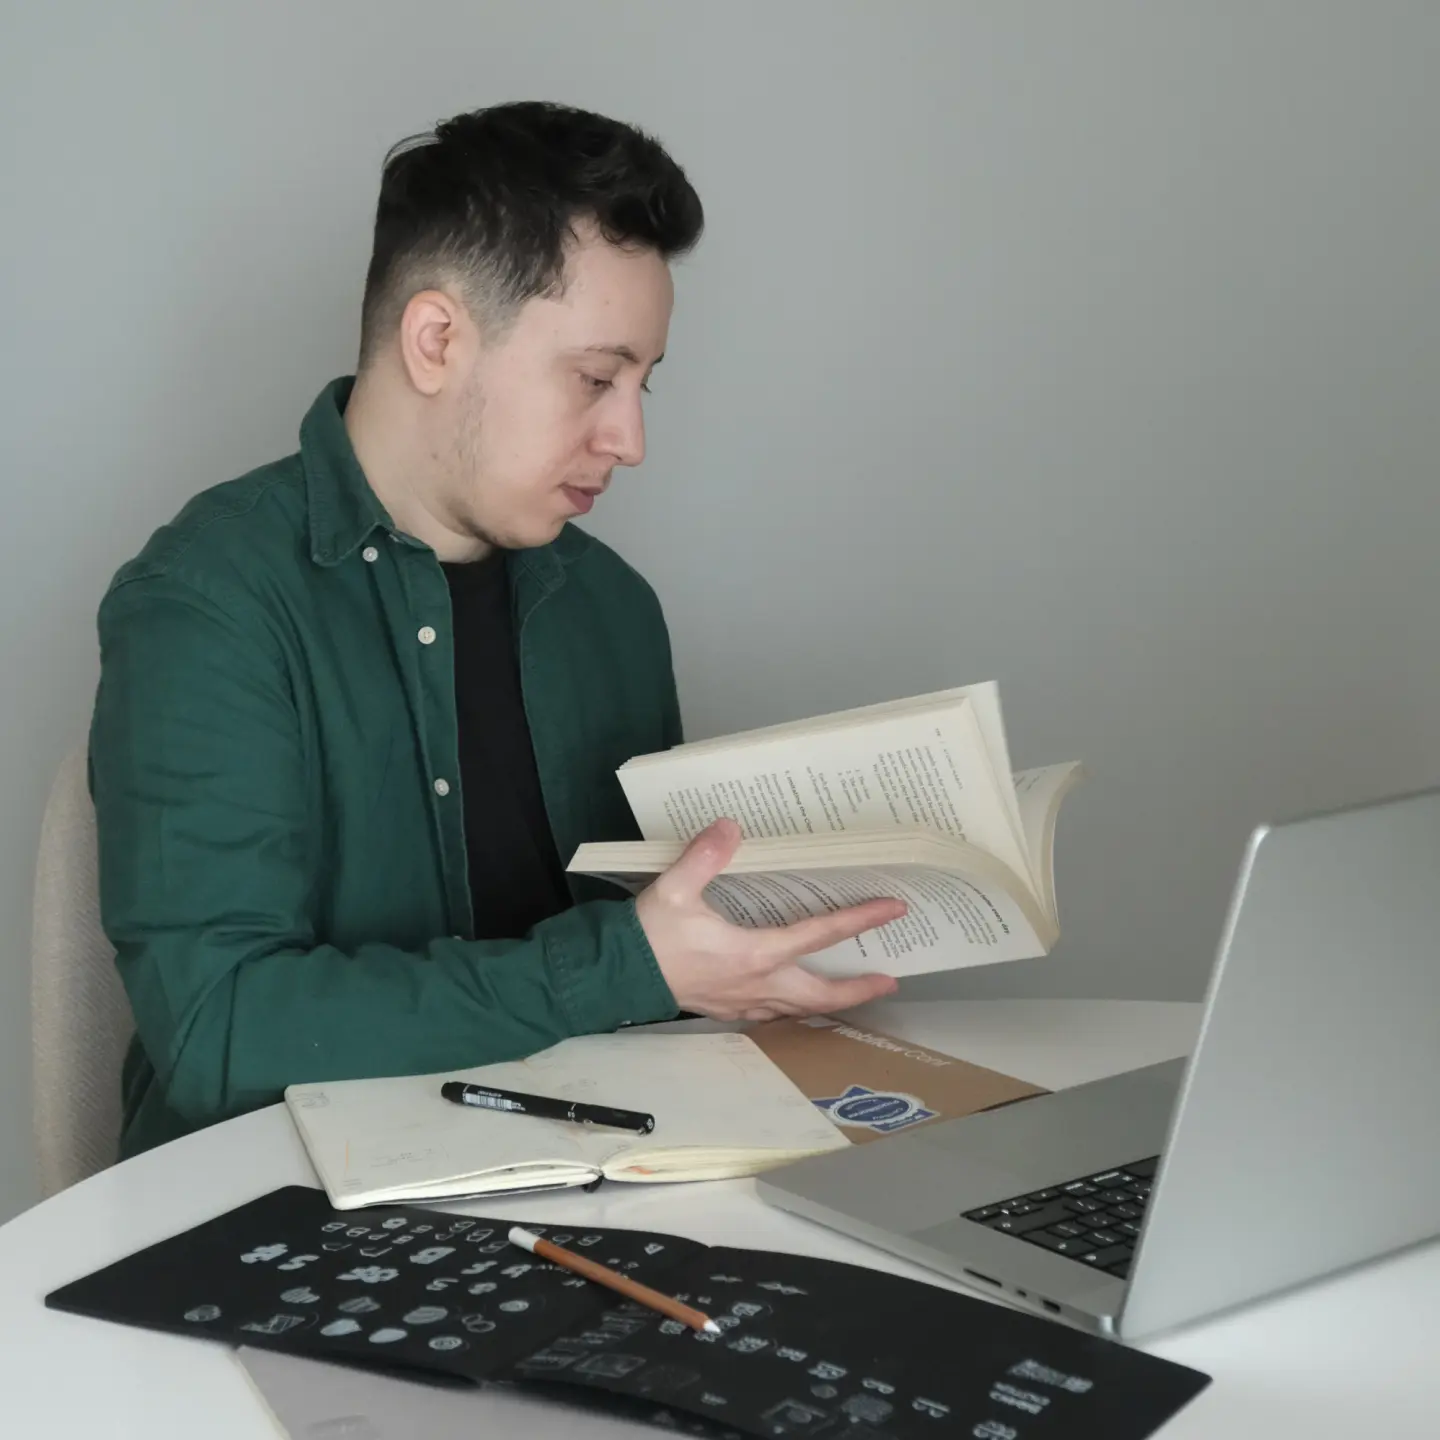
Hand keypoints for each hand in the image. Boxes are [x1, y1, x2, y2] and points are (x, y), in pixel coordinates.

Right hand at [635, 818, 907, 1021]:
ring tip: (851, 993)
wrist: (612, 976)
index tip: (893, 910)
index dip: (859, 921)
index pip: (819, 935)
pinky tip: (793, 1000)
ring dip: (829, 1002)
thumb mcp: (674, 890)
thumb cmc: (647, 935)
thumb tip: (730, 827)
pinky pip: (772, 1014)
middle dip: (857, 989)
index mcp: (754, 953)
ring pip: (798, 1009)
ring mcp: (741, 1001)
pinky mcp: (724, 1007)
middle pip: (820, 994)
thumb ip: (703, 858)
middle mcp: (756, 984)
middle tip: (889, 981)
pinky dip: (794, 1008)